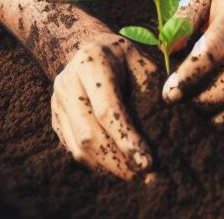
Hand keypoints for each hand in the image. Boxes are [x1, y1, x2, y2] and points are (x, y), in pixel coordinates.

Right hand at [51, 32, 157, 179]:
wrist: (88, 48)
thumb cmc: (120, 56)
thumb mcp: (138, 59)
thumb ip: (150, 85)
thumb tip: (167, 113)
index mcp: (90, 63)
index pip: (107, 108)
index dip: (126, 137)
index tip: (147, 161)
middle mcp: (67, 83)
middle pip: (89, 133)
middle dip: (117, 160)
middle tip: (143, 175)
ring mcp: (57, 103)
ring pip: (78, 147)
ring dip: (107, 167)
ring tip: (133, 175)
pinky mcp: (55, 119)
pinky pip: (73, 149)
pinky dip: (95, 164)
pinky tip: (116, 167)